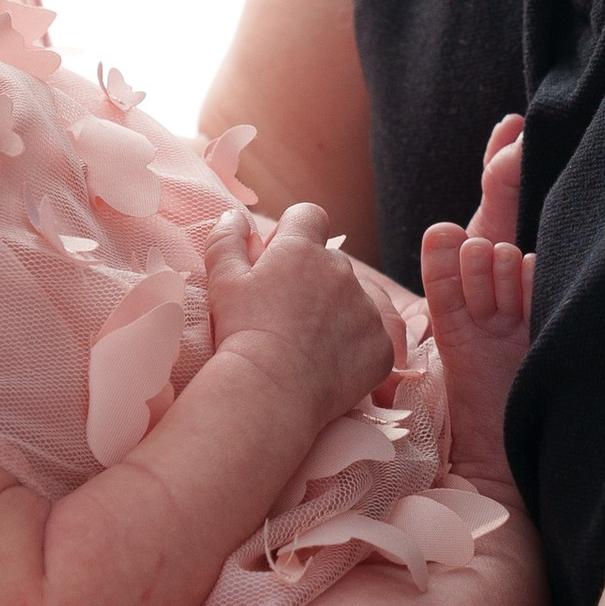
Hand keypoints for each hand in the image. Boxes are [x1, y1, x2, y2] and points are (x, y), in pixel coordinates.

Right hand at [208, 199, 397, 426]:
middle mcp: (341, 270)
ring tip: (309, 344)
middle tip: (287, 314)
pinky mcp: (382, 345)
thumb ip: (227, 239)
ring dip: (338, 313)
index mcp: (303, 249)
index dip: (294, 234)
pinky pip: (373, 337)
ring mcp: (367, 308)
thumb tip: (235, 215)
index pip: (308, 216)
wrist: (271, 390)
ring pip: (356, 299)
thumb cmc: (242, 332)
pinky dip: (356, 348)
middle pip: (332, 262)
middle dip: (315, 279)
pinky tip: (330, 365)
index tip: (278, 261)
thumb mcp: (222, 280)